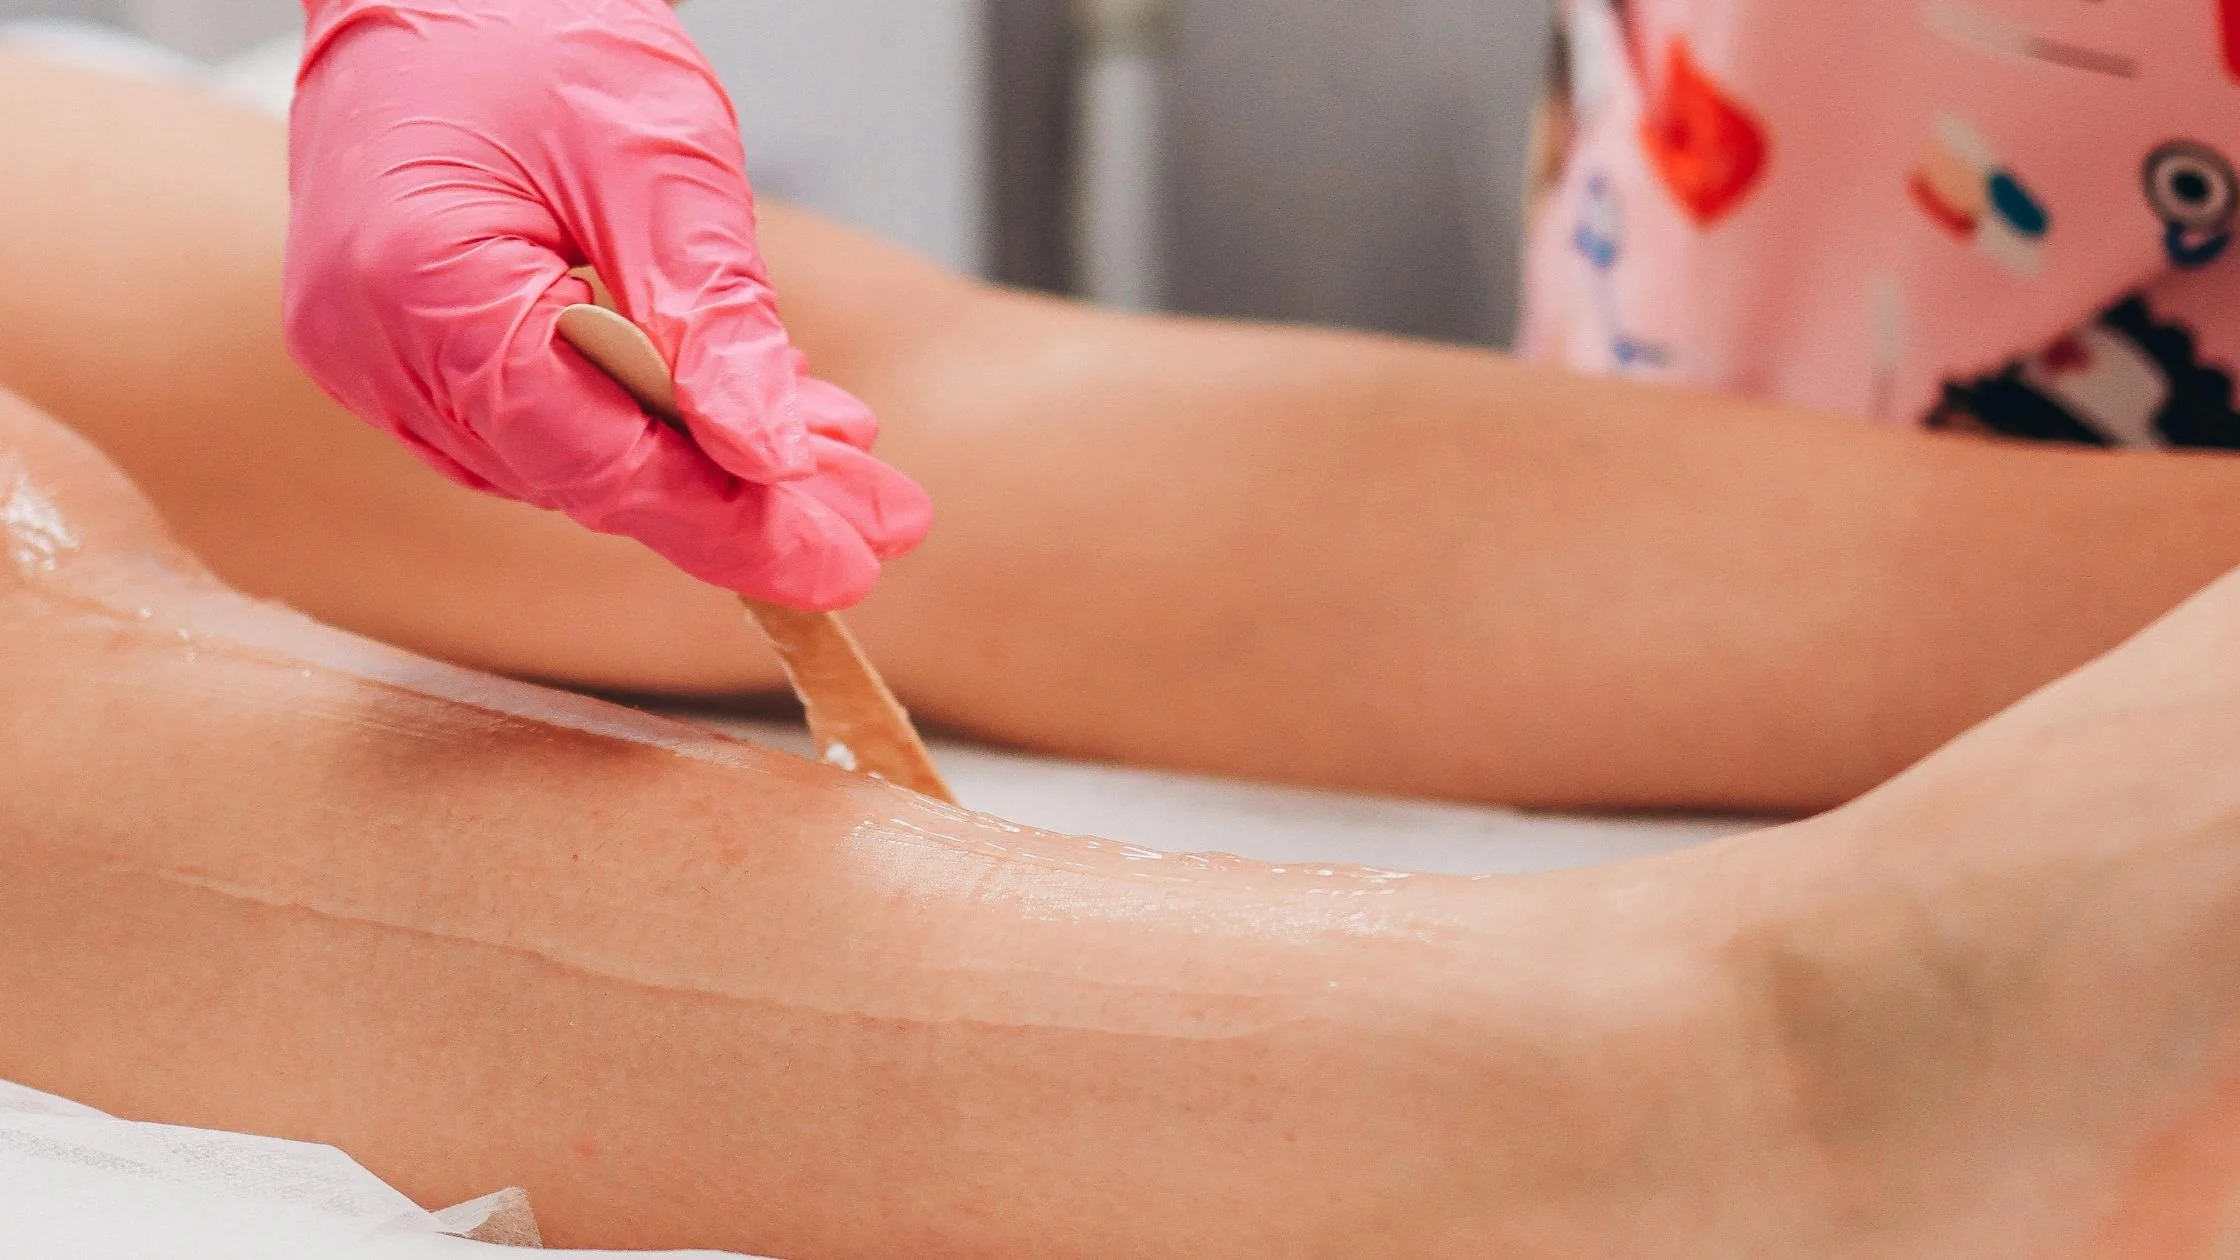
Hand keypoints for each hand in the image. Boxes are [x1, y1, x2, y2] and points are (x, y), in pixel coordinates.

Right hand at [284, 0, 930, 609]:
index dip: (726, 526)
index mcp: (418, 288)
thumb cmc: (531, 21)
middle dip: (746, 507)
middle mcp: (372, 347)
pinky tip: (747, 419)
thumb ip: (713, 313)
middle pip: (588, 477)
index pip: (593, 460)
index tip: (840, 566)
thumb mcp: (655, 155)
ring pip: (575, 461)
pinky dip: (653, 425)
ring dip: (712, 468)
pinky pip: (544, 422)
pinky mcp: (403, 354)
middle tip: (881, 525)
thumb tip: (771, 457)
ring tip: (839, 461)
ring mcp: (376, 360)